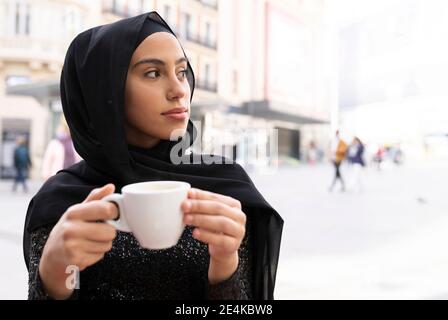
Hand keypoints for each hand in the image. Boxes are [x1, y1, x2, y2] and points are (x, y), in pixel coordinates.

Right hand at [39, 184, 117, 298]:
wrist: (53, 254)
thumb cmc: (70, 228)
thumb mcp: (79, 210)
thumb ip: (96, 198)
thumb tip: (111, 186)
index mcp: (74, 212)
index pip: (107, 209)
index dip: (114, 212)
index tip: (111, 214)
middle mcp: (71, 228)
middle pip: (110, 231)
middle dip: (108, 232)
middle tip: (98, 231)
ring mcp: (72, 245)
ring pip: (107, 244)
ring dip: (103, 244)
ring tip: (90, 241)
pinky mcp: (75, 260)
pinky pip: (100, 256)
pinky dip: (96, 255)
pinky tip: (85, 251)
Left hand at [181, 188, 245, 283]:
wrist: (222, 250)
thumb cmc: (215, 229)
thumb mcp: (209, 215)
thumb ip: (201, 205)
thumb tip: (188, 195)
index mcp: (234, 205)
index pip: (216, 197)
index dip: (201, 195)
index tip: (188, 194)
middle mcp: (239, 216)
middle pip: (218, 208)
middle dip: (200, 206)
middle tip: (185, 206)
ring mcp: (238, 231)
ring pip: (221, 223)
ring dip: (202, 220)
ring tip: (187, 219)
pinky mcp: (234, 245)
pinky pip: (220, 239)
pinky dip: (206, 235)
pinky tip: (195, 233)